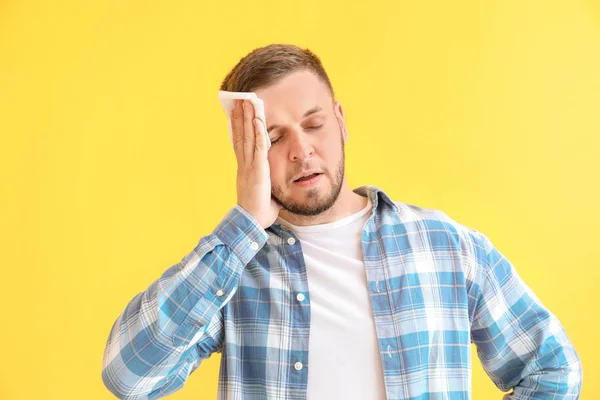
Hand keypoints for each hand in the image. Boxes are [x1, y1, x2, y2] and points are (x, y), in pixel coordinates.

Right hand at [232, 99, 281, 228]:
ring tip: (247, 102)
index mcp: (245, 169)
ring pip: (248, 137)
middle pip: (241, 135)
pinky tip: (258, 120)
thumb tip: (276, 186)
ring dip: (247, 118)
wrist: (252, 223)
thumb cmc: (259, 212)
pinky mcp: (258, 170)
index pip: (240, 143)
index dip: (238, 127)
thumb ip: (268, 185)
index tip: (236, 114)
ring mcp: (250, 166)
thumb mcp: (265, 193)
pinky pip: (259, 148)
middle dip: (240, 117)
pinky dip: (258, 133)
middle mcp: (245, 164)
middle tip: (239, 100)